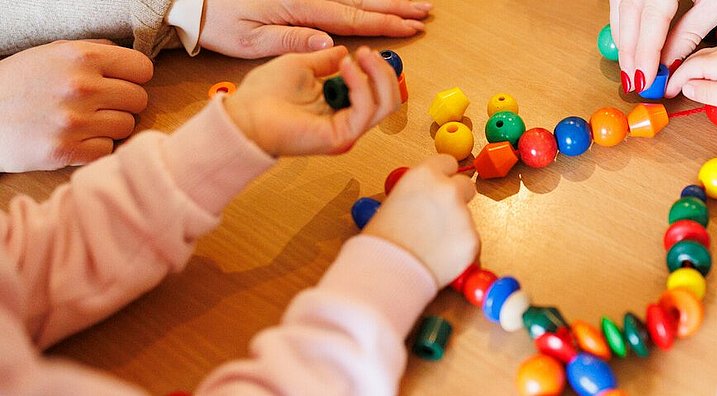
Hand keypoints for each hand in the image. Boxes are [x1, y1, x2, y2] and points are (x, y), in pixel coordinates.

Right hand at [0, 40, 151, 172]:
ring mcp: (74, 120)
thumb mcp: (52, 54)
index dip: (134, 77)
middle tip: (99, 105)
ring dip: (110, 126)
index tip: (121, 83)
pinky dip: (95, 147)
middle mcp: (81, 86)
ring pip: (127, 126)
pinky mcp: (66, 149)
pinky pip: (107, 149)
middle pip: (139, 100)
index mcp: (81, 57)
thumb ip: (94, 52)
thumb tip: (131, 61)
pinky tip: (76, 138)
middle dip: (123, 103)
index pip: (143, 68)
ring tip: (85, 122)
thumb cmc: (19, 83)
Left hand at [200, 0, 431, 58]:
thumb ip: (292, 40)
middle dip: (396, 7)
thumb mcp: (251, 39)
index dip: (386, 23)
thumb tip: (329, 44)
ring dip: (386, 0)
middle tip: (426, 12)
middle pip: (362, 1)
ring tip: (414, 4)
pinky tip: (378, 0)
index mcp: (301, 8)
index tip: (412, 27)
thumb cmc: (222, 22)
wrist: (198, 3)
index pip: (353, 17)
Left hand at [224, 46, 399, 155]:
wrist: (245, 114)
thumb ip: (325, 61)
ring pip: (385, 105)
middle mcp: (346, 120)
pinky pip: (365, 110)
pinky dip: (361, 85)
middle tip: (368, 53)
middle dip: (384, 71)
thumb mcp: (302, 65)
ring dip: (377, 75)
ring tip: (360, 57)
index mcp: (338, 107)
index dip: (378, 70)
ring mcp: (345, 131)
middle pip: (389, 100)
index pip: (378, 92)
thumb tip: (344, 52)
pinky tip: (346, 68)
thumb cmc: (263, 94)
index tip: (366, 51)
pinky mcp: (340, 137)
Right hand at [363, 155, 478, 287]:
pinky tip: (438, 257)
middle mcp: (448, 190)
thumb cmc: (382, 239)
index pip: (448, 162)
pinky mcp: (472, 240)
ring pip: (466, 217)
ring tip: (430, 244)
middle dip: (458, 198)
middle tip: (441, 217)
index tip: (441, 185)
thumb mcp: (394, 201)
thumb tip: (430, 196)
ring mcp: (464, 215)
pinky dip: (458, 248)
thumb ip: (418, 192)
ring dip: (455, 227)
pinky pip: (469, 240)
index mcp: (424, 175)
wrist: (387, 270)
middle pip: (466, 185)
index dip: (444, 176)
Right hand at [610, 0, 716, 92]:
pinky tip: (630, 39)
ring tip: (630, 66)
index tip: (644, 80)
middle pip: (629, 15)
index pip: (650, 21)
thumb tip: (669, 63)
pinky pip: (621, 0)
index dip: (645, 53)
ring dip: (624, 38)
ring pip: (619, 8)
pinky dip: (624, 21)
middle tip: (634, 81)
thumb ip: (691, 32)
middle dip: (630, 52)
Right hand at [664, 43, 716, 113]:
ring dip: (696, 69)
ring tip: (692, 85)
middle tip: (675, 88)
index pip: (687, 68)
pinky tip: (714, 78)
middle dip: (682, 73)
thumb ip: (705, 93)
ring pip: (709, 57)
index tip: (667, 92)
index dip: (674, 81)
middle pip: (696, 59)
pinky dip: (711, 67)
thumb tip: (688, 88)